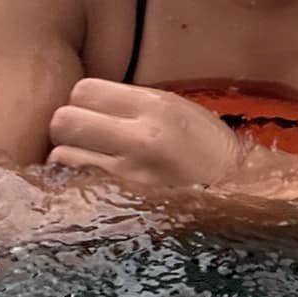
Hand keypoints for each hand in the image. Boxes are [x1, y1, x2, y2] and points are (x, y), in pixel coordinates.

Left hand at [47, 79, 246, 187]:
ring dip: (69, 158)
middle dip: (67, 128)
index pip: (83, 90)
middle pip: (63, 122)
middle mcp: (138, 138)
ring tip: (89, 162)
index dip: (82, 101)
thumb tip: (85, 102)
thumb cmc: (204, 144)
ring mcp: (128, 176)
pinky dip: (76, 186)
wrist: (236, 189)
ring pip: (62, 159)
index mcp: (152, 106)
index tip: (93, 112)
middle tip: (83, 138)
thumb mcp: (174, 107)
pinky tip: (91, 185)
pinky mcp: (124, 206)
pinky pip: (76, 190)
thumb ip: (130, 103)